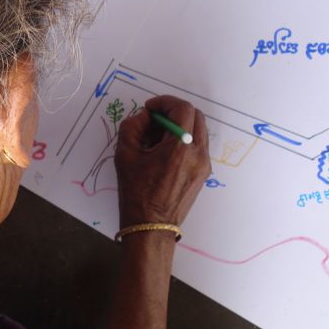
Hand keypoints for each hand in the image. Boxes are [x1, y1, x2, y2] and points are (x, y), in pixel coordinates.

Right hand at [114, 95, 210, 228]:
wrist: (151, 227)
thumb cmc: (136, 194)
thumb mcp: (125, 155)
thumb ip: (132, 127)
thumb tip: (144, 117)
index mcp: (180, 149)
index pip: (182, 109)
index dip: (164, 102)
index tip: (150, 108)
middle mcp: (198, 154)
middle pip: (195, 116)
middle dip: (173, 111)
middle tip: (154, 119)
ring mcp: (204, 164)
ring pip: (198, 130)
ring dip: (179, 125)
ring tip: (156, 137)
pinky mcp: (203, 173)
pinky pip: (197, 146)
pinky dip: (183, 139)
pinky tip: (163, 151)